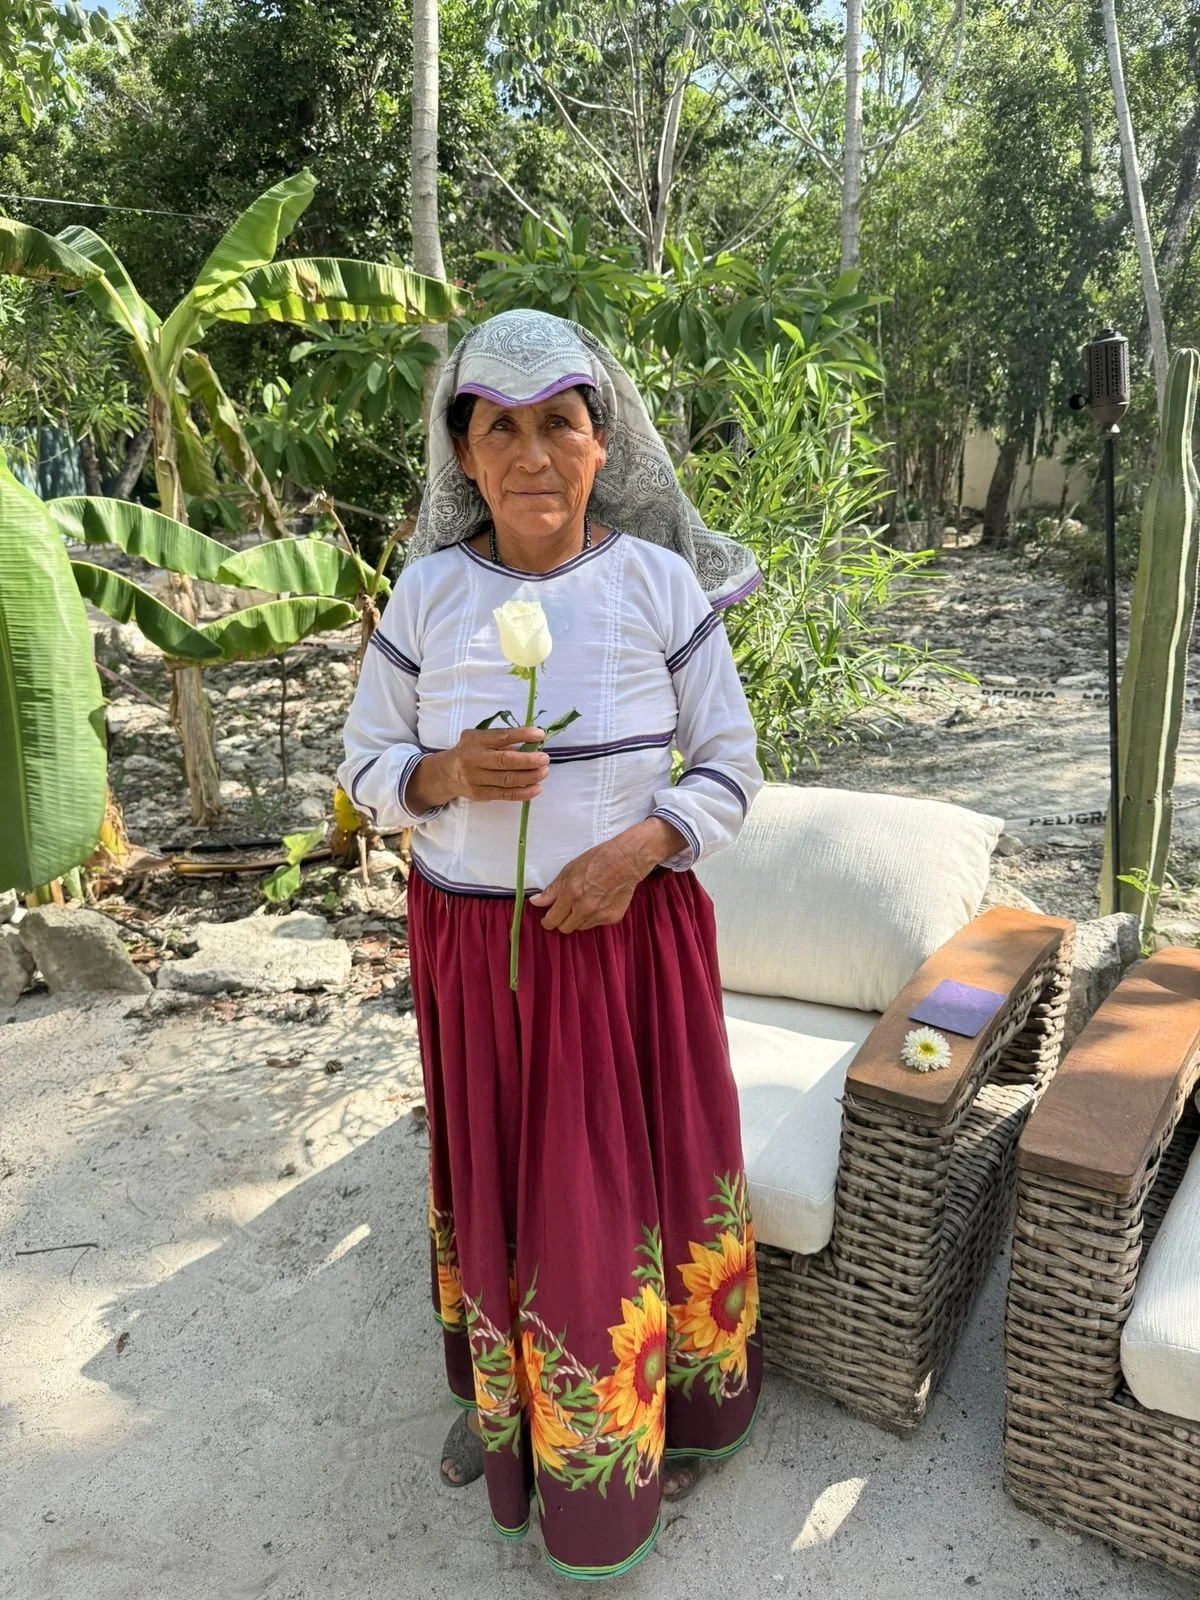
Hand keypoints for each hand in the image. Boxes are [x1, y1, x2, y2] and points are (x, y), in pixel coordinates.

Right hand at [405, 726, 547, 810]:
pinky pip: (505, 795)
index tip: (540, 734)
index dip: (522, 735)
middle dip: (528, 760)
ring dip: (529, 777)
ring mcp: (477, 779)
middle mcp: (474, 759)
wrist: (446, 773)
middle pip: (505, 761)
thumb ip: (500, 740)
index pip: (501, 736)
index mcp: (476, 740)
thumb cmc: (470, 751)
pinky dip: (523, 792)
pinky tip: (536, 788)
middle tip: (545, 759)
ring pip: (506, 780)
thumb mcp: (479, 738)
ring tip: (544, 772)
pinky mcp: (481, 794)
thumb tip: (532, 742)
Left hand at [530, 817, 686, 933]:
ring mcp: (599, 915)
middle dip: (563, 920)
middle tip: (567, 909)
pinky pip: (596, 923)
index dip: (547, 921)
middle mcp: (584, 908)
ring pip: (581, 927)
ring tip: (586, 902)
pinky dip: (594, 916)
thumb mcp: (569, 870)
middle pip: (565, 928)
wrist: (626, 861)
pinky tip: (599, 902)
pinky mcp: (612, 918)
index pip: (552, 920)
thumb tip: (536, 902)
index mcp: (570, 894)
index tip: (548, 919)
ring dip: (579, 918)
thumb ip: (552, 890)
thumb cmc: (597, 860)